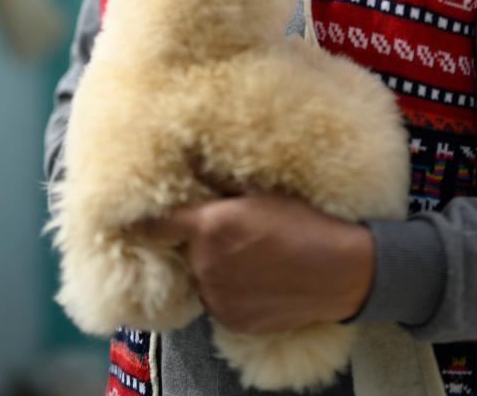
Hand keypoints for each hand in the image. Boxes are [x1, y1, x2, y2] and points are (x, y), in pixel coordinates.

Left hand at [136, 192, 373, 333]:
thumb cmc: (304, 221)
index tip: (135, 218)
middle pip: (184, 249)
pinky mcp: (232, 322)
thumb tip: (191, 155)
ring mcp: (218, 298)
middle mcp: (206, 265)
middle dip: (199, 239)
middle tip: (232, 231)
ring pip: (201, 278)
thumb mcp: (262, 189)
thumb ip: (221, 177)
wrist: (340, 271)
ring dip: (213, 267)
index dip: (143, 221)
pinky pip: (218, 302)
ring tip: (250, 255)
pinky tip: (258, 277)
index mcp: (210, 227)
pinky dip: (230, 291)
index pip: (154, 226)